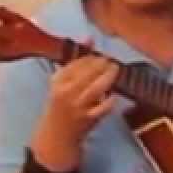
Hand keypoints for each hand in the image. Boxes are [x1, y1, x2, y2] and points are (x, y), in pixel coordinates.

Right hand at [33, 55, 118, 171]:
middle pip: (88, 73)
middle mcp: (66, 93)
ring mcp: (77, 106)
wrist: (56, 135)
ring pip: (96, 88)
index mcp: (58, 81)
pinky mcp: (88, 119)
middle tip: (111, 61)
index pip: (77, 63)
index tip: (100, 55)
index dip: (92, 57)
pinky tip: (115, 94)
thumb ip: (77, 60)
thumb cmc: (61, 104)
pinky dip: (110, 100)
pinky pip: (103, 108)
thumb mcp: (63, 81)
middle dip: (102, 64)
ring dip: (109, 77)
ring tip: (115, 70)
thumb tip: (90, 37)